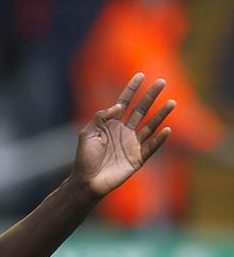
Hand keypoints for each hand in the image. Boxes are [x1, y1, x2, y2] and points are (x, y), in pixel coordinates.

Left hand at [72, 72, 172, 196]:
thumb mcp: (87, 133)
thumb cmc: (84, 157)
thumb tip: (119, 105)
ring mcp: (132, 144)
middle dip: (151, 96)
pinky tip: (167, 129)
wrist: (87, 181)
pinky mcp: (138, 158)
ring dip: (161, 114)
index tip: (141, 75)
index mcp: (110, 124)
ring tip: (172, 102)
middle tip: (162, 82)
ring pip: (150, 126)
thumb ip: (101, 117)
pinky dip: (159, 139)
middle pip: (140, 110)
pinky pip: (151, 147)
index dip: (132, 89)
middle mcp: (124, 131)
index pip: (124, 102)